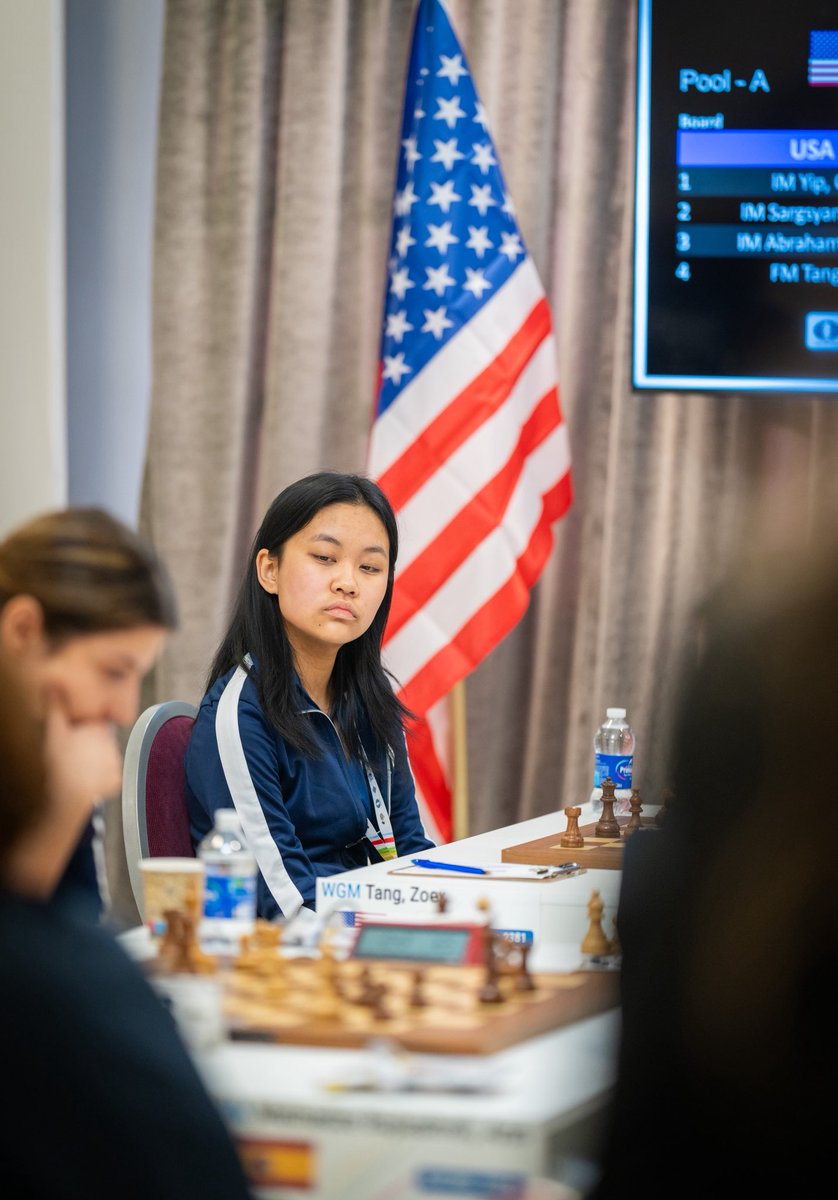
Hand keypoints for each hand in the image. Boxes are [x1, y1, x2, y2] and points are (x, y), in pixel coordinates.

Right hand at [43, 687, 123, 818]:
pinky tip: (87, 780)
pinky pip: (109, 777)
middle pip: (102, 741)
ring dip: (97, 761)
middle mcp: (113, 744)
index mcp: (100, 729)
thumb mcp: (54, 731)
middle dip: (92, 745)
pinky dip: (101, 778)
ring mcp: (116, 763)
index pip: (97, 724)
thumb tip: (53, 685)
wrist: (70, 792)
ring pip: (106, 759)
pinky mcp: (117, 781)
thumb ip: (55, 709)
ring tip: (79, 768)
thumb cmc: (61, 761)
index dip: (88, 728)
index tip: (77, 735)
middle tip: (74, 753)